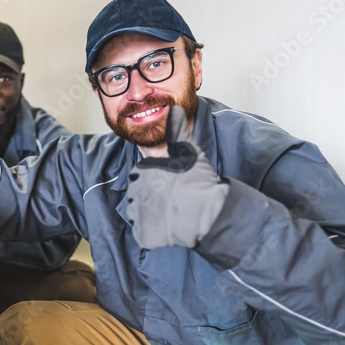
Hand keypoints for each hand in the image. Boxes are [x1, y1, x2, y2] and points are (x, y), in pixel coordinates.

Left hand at [125, 105, 227, 248]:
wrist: (209, 214)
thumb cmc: (200, 183)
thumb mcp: (189, 151)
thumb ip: (177, 131)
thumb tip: (173, 109)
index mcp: (142, 172)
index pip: (140, 175)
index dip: (155, 180)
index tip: (170, 184)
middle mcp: (135, 193)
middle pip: (138, 194)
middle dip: (151, 196)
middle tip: (172, 200)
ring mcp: (138, 215)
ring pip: (139, 213)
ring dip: (151, 213)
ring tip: (171, 213)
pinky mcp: (143, 234)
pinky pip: (143, 232)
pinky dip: (152, 231)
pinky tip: (167, 226)